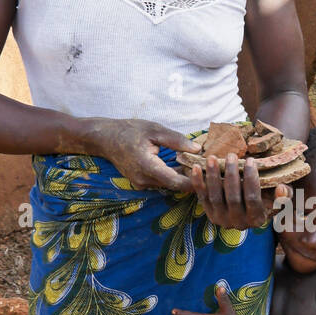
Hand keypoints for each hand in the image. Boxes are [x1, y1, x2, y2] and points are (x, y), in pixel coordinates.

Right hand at [81, 117, 198, 192]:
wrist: (105, 138)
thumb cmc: (130, 130)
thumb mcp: (155, 130)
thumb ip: (176, 140)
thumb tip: (198, 149)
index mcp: (147, 166)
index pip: (176, 181)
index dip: (194, 181)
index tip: (209, 176)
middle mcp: (144, 180)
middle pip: (174, 185)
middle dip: (192, 178)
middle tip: (210, 170)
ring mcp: (141, 183)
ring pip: (169, 184)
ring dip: (183, 177)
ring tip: (200, 166)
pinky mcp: (141, 183)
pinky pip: (161, 182)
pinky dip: (173, 175)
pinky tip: (184, 165)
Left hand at [189, 155, 291, 230]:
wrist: (247, 214)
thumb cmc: (267, 202)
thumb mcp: (278, 201)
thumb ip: (284, 196)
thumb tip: (281, 187)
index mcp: (257, 220)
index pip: (253, 198)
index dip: (251, 179)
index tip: (250, 160)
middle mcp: (238, 223)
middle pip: (232, 197)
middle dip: (231, 175)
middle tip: (231, 155)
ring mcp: (222, 220)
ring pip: (215, 197)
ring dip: (213, 176)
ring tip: (212, 157)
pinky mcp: (209, 214)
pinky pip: (202, 198)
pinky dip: (198, 182)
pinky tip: (197, 167)